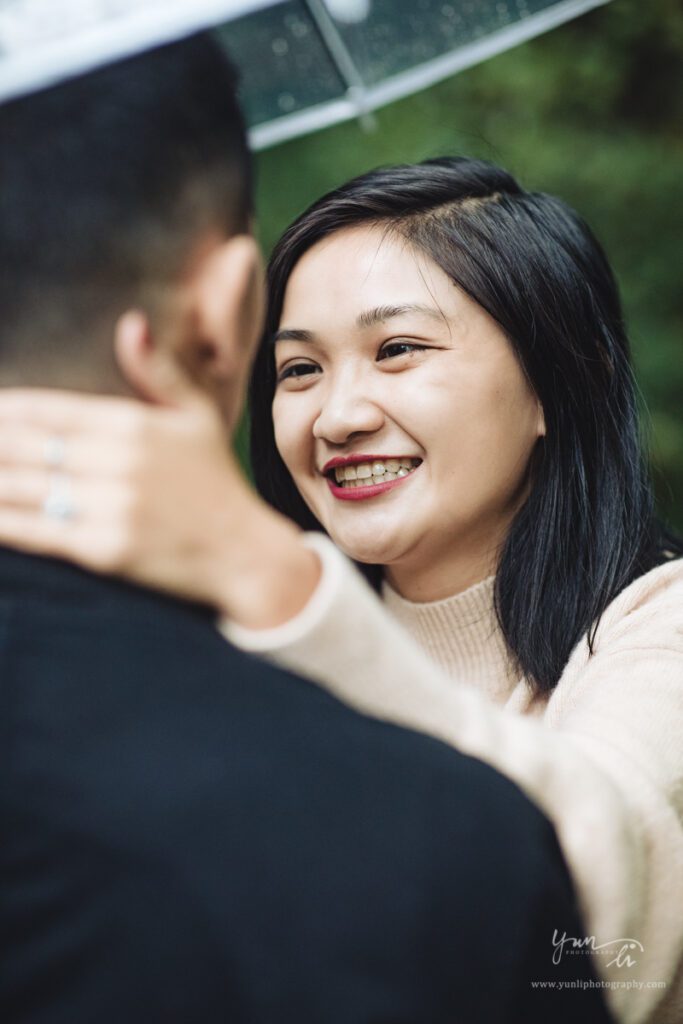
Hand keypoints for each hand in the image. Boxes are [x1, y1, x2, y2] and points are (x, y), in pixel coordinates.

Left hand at [0, 388, 320, 625]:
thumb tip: (131, 323)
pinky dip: (2, 523)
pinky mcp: (105, 550)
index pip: (48, 411)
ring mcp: (110, 506)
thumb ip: (158, 372)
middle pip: (26, 447)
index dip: (5, 410)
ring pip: (22, 488)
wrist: (247, 554)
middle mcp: (119, 461)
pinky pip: (35, 532)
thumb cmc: (218, 484)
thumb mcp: (197, 417)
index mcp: (135, 424)